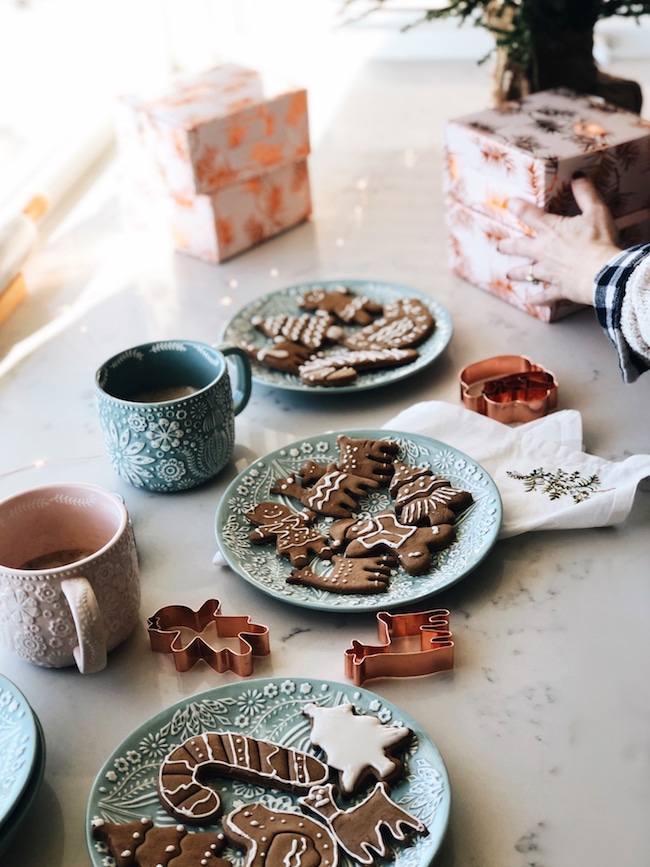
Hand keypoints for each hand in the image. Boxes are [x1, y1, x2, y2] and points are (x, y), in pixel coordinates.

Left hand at [497, 174, 621, 306]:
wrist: (602, 273)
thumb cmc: (599, 241)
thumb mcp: (596, 212)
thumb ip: (585, 194)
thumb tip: (578, 176)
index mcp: (551, 230)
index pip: (529, 214)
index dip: (518, 207)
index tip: (509, 204)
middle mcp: (543, 251)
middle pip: (519, 247)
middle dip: (507, 246)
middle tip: (500, 246)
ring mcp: (548, 272)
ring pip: (526, 273)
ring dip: (517, 273)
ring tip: (508, 274)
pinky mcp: (556, 289)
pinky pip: (544, 295)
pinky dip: (536, 299)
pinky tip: (529, 301)